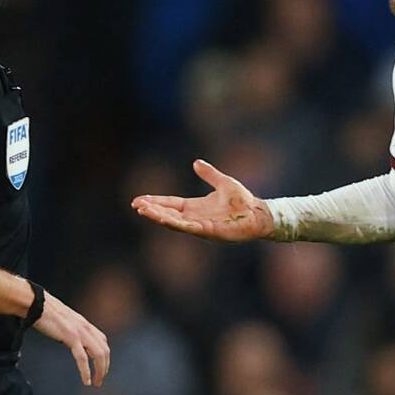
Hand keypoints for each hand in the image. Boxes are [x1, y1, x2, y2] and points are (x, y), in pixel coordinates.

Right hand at [31, 290, 109, 386]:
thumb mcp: (66, 321)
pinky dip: (86, 371)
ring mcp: (80, 332)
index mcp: (85, 324)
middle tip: (100, 380)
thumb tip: (73, 342)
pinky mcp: (71, 336)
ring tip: (95, 382)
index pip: (103, 341)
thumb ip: (73, 331)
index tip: (101, 368)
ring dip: (99, 371)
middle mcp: (86, 328)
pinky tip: (86, 379)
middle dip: (104, 367)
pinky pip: (82, 357)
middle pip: (104, 350)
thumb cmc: (48, 312)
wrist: (38, 304)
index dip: (105, 356)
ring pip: (98, 354)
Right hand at [132, 159, 274, 241]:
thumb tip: (196, 163)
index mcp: (195, 207)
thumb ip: (209, 174)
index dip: (155, 202)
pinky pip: (188, 227)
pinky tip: (163, 218)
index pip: (170, 204)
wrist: (258, 212)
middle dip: (152, 210)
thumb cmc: (243, 200)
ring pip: (174, 222)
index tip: (139, 200)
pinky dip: (175, 223)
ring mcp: (200, 226)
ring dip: (158, 216)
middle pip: (168, 213)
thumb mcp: (223, 182)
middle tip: (136, 205)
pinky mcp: (209, 231)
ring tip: (144, 210)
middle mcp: (195, 218)